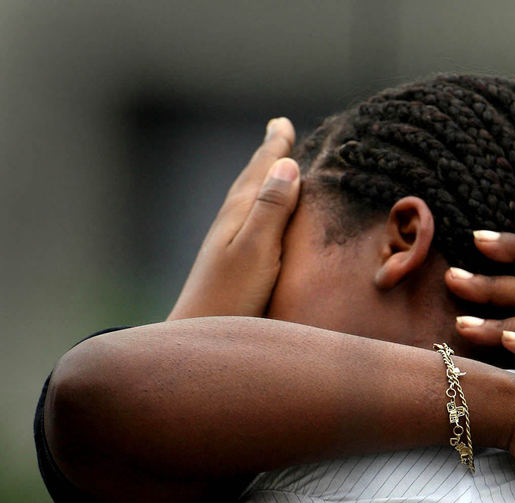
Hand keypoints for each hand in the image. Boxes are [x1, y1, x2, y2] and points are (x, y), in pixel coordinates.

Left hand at [168, 118, 299, 320]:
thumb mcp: (257, 250)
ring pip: (249, 200)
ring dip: (264, 180)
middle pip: (252, 180)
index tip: (283, 123)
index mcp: (240, 214)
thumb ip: (272, 209)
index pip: (261, 171)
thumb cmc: (231, 298)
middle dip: (269, 157)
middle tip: (280, 132)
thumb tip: (288, 165)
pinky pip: (250, 221)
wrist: (196, 337)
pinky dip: (262, 208)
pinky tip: (261, 220)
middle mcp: (231, 223)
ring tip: (275, 168)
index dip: (275, 147)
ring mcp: (227, 245)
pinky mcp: (230, 265)